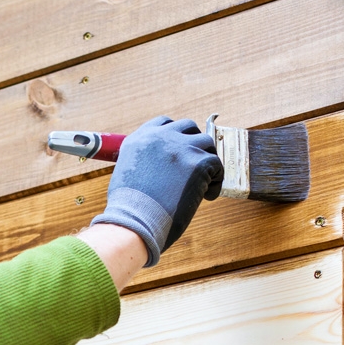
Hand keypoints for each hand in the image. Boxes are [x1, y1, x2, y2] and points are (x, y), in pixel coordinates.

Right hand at [90, 116, 223, 266]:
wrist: (136, 221)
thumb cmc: (129, 210)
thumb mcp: (126, 175)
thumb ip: (143, 162)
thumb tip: (157, 170)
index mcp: (139, 139)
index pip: (164, 123)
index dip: (176, 136)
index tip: (180, 151)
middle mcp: (160, 137)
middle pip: (188, 127)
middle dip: (194, 144)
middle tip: (195, 166)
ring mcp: (180, 147)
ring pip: (206, 143)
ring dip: (207, 161)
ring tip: (203, 183)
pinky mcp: (198, 162)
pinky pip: (217, 165)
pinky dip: (215, 181)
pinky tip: (206, 196)